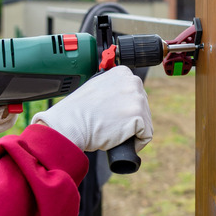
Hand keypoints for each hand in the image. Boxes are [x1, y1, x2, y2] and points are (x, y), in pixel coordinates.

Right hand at [31, 66, 152, 151]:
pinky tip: (120, 141)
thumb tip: (122, 96)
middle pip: (143, 107)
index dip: (125, 109)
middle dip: (131, 120)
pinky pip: (145, 135)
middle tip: (112, 125)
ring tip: (113, 133)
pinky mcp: (139, 116)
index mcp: (122, 73)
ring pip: (145, 122)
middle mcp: (133, 82)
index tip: (114, 115)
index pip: (135, 94)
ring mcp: (137, 99)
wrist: (70, 124)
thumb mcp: (97, 88)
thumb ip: (113, 88)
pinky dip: (136, 143)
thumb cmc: (78, 111)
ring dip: (133, 131)